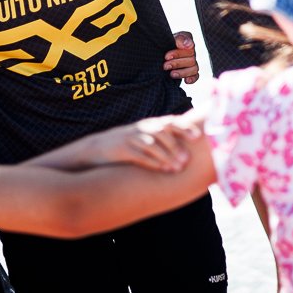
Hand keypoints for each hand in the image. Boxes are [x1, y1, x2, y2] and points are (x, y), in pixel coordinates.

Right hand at [81, 116, 202, 172]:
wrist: (94, 150)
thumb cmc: (125, 147)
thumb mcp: (143, 139)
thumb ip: (161, 140)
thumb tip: (186, 150)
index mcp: (149, 125)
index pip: (170, 122)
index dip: (185, 127)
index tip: (198, 137)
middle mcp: (141, 128)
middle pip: (162, 131)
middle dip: (176, 145)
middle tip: (187, 159)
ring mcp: (130, 138)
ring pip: (152, 144)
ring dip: (166, 156)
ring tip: (177, 168)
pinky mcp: (121, 150)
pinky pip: (138, 155)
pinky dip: (151, 162)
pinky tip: (161, 170)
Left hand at [165, 31, 199, 83]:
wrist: (158, 51)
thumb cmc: (164, 43)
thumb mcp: (169, 38)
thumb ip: (180, 39)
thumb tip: (188, 45)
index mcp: (187, 41)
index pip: (189, 47)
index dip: (178, 53)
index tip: (166, 57)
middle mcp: (191, 52)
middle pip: (191, 59)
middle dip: (176, 64)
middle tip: (165, 66)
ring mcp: (191, 62)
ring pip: (194, 69)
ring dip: (182, 72)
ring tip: (171, 74)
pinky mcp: (190, 72)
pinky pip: (196, 76)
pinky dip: (192, 78)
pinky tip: (186, 81)